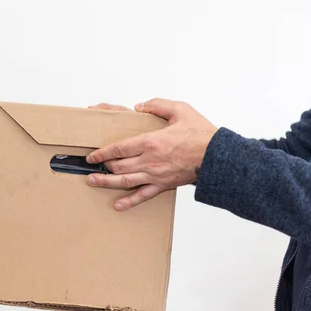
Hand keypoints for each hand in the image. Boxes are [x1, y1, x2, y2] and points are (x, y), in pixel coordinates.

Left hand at [86, 98, 217, 210]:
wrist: (219, 157)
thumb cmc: (202, 134)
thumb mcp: (181, 110)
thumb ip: (158, 105)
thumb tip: (139, 106)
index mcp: (151, 142)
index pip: (119, 148)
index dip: (103, 152)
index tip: (93, 155)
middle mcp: (150, 161)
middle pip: (118, 166)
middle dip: (102, 167)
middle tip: (90, 167)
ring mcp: (156, 175)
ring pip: (125, 181)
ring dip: (106, 183)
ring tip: (93, 182)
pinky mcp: (164, 185)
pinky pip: (143, 195)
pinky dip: (129, 201)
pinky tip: (117, 205)